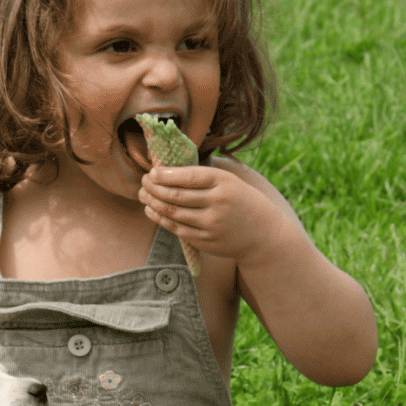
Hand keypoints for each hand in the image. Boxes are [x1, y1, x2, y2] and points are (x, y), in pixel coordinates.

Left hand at [138, 164, 287, 266]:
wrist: (263, 233)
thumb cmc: (241, 201)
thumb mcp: (230, 180)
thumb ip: (205, 175)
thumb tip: (170, 165)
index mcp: (224, 182)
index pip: (189, 176)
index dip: (166, 174)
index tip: (153, 171)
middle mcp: (218, 203)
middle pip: (176, 195)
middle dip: (154, 187)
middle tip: (143, 181)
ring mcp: (211, 224)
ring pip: (172, 213)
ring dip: (153, 202)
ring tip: (143, 194)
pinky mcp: (205, 241)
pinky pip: (176, 229)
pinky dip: (160, 218)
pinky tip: (151, 210)